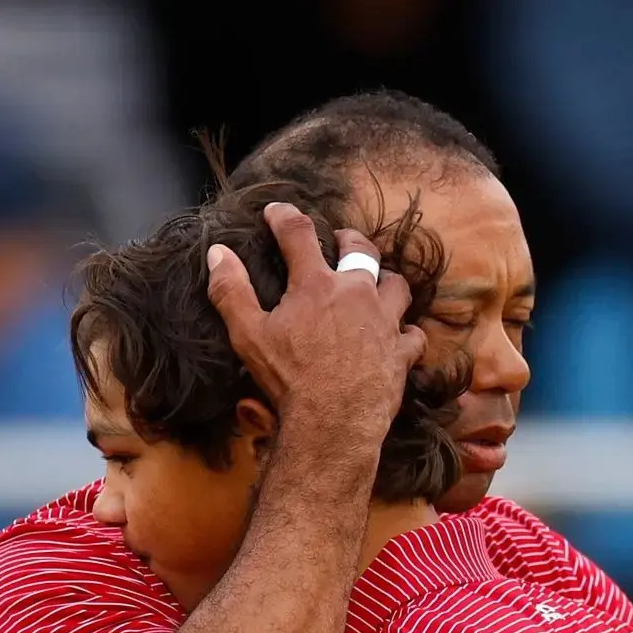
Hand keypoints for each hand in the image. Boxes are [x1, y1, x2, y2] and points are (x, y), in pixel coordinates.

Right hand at [206, 201, 423, 436]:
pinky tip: (399, 337)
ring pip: (396, 286)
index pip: (298, 234)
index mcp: (316, 284)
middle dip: (348, 239)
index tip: (275, 212)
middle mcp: (356, 294)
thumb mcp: (248, 335)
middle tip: (340, 241)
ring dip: (386, 281)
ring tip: (376, 285)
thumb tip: (218, 253)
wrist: (332, 421)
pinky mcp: (401, 353)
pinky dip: (406, 334)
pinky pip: (414, 335)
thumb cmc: (288, 379)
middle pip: (360, 249)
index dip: (284, 217)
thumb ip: (231, 291)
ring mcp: (384, 322)